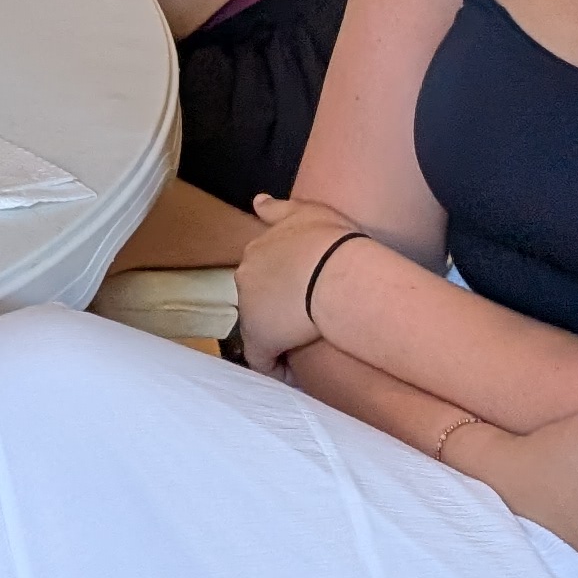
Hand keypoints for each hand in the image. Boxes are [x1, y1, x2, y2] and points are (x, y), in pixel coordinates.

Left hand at [229, 192, 361, 375]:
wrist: (332, 269)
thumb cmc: (328, 239)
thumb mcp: (306, 211)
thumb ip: (279, 208)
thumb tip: (257, 201)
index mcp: (257, 250)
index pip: (261, 271)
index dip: (280, 284)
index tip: (298, 293)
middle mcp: (245, 277)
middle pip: (256, 298)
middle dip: (276, 309)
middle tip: (307, 320)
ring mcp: (249, 309)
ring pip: (259, 326)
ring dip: (278, 336)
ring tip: (306, 349)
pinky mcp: (259, 339)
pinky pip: (263, 360)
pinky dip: (277, 367)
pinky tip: (296, 377)